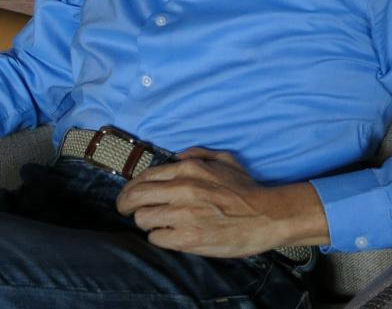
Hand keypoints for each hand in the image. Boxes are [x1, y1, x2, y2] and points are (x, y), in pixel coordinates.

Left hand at [116, 147, 327, 256]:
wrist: (266, 216)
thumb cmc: (246, 190)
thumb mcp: (224, 160)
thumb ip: (198, 153)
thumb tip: (176, 157)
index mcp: (188, 169)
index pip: (144, 177)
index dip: (131, 187)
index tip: (129, 194)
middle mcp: (181, 189)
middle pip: (134, 197)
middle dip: (125, 204)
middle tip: (125, 210)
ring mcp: (183, 215)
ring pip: (142, 218)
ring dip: (147, 222)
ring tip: (156, 224)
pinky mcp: (187, 238)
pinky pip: (156, 238)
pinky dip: (160, 237)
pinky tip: (169, 235)